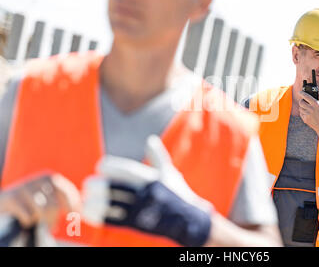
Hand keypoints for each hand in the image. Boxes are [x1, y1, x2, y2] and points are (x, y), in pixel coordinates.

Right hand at [0, 174, 80, 228]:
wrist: (4, 200)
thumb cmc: (30, 200)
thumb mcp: (47, 195)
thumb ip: (62, 199)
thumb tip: (81, 208)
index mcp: (49, 177)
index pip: (66, 191)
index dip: (73, 204)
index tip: (77, 214)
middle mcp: (37, 179)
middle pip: (54, 205)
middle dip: (54, 218)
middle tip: (53, 226)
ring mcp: (24, 188)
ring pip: (42, 211)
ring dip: (41, 221)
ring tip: (39, 222)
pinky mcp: (12, 198)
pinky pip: (27, 216)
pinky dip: (28, 221)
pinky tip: (25, 220)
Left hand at [82, 136, 211, 245]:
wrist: (189, 221)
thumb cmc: (178, 194)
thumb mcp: (170, 172)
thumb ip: (157, 156)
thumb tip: (150, 139)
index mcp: (150, 178)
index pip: (125, 170)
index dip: (110, 167)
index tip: (101, 166)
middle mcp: (144, 193)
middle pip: (114, 187)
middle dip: (97, 185)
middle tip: (88, 184)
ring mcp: (140, 209)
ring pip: (111, 205)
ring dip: (93, 201)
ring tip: (85, 198)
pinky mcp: (136, 223)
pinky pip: (113, 220)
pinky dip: (98, 216)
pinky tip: (87, 212)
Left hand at [298, 91, 318, 133]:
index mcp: (316, 104)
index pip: (306, 96)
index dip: (302, 93)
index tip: (299, 92)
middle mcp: (311, 109)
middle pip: (301, 102)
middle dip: (301, 101)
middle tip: (304, 101)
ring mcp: (308, 115)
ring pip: (300, 108)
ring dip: (302, 107)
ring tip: (308, 108)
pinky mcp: (305, 119)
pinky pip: (301, 113)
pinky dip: (303, 113)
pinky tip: (308, 114)